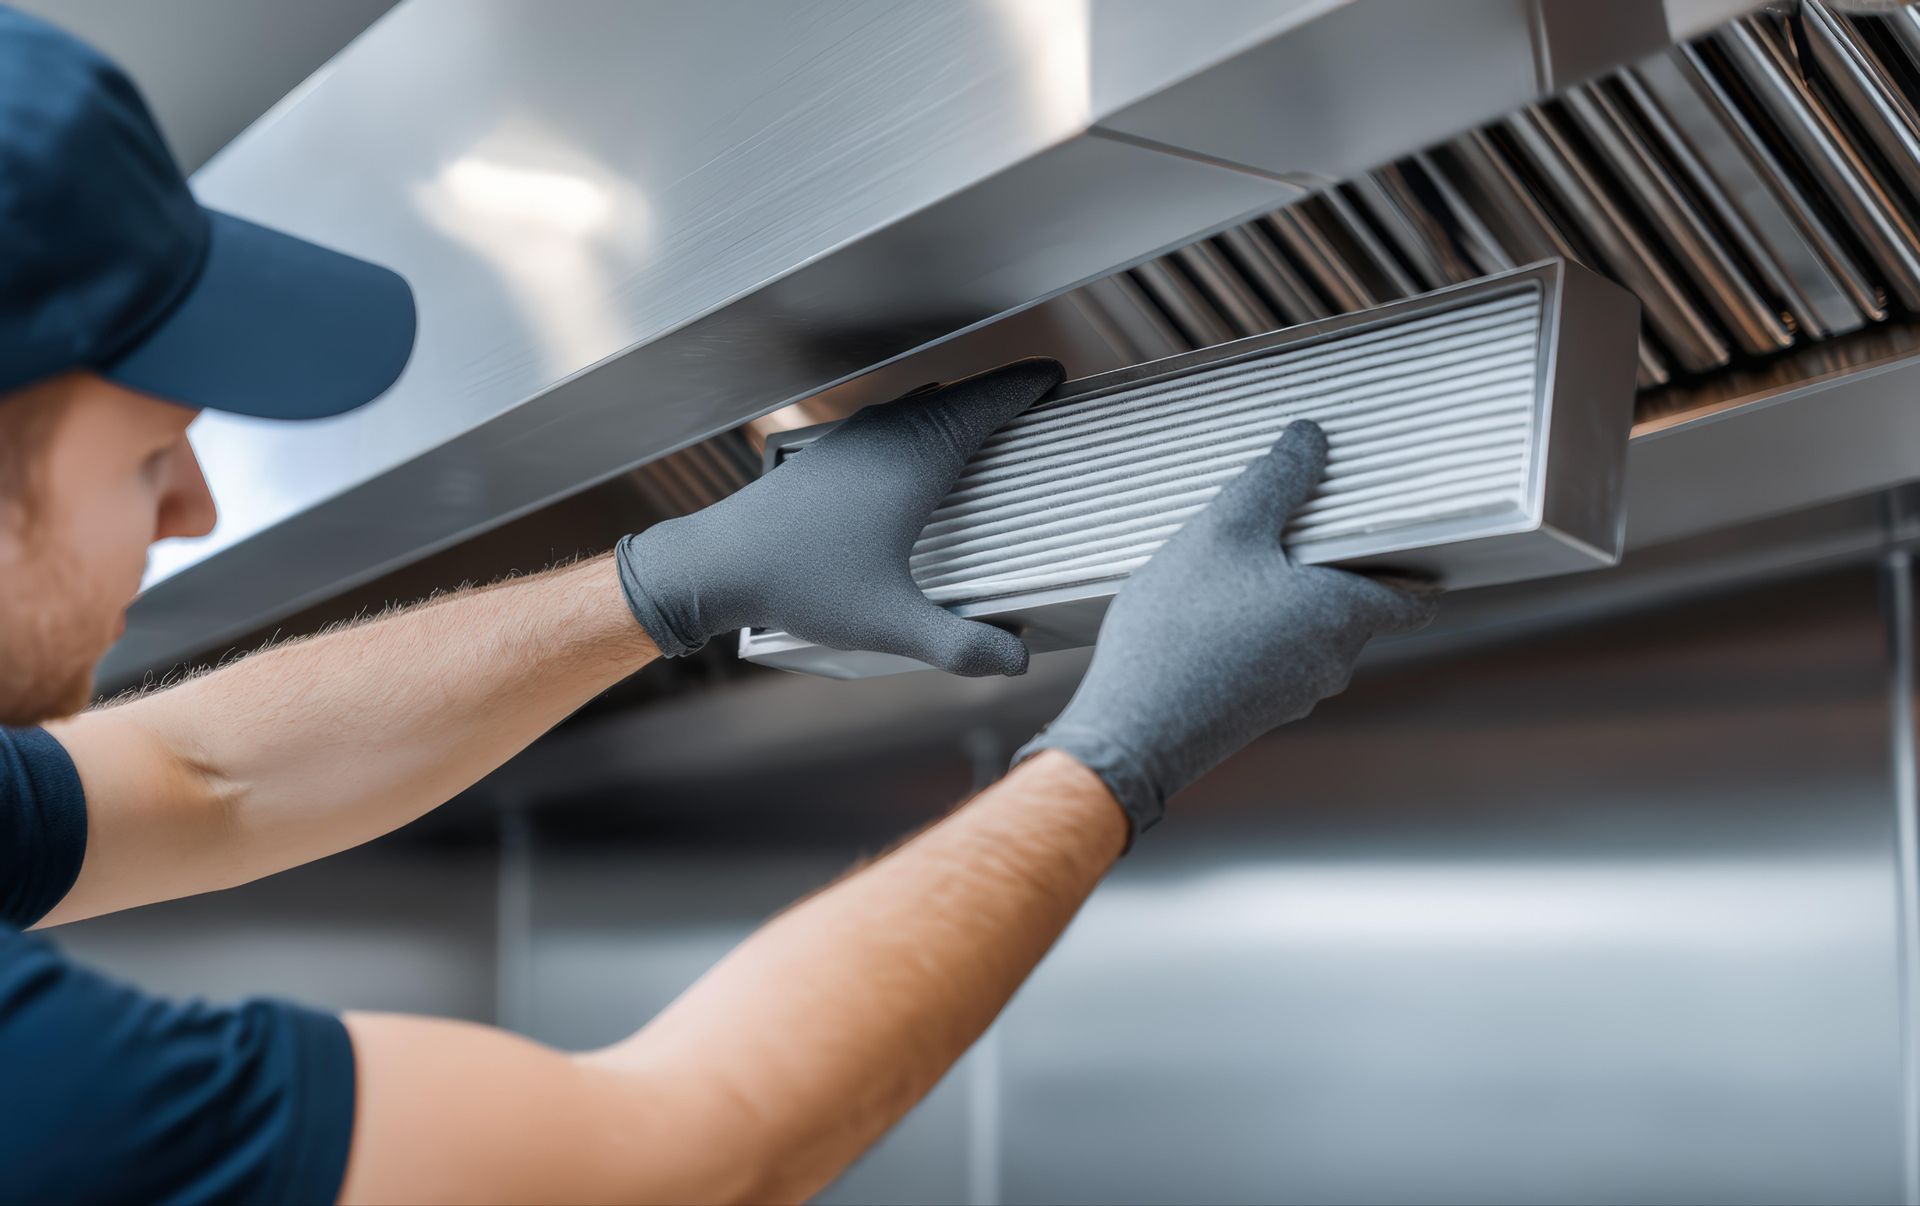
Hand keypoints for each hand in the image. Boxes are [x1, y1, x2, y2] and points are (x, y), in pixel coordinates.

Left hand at [616, 358, 1063, 675]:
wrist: (717, 564)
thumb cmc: (799, 584)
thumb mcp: (888, 623)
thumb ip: (959, 645)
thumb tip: (1018, 662)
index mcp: (913, 460)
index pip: (983, 403)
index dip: (1023, 386)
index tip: (1054, 378)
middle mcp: (885, 437)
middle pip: (957, 397)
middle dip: (1000, 395)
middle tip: (1035, 400)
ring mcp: (852, 440)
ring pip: (920, 405)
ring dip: (958, 404)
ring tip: (987, 419)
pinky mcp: (827, 454)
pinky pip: (890, 419)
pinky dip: (920, 419)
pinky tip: (916, 445)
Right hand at [1014, 420, 1437, 839]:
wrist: (1132, 730)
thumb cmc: (1182, 631)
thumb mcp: (1225, 529)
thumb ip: (1276, 477)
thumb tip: (1311, 439)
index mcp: (1345, 615)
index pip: (1416, 597)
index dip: (1412, 560)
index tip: (1392, 534)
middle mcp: (1333, 661)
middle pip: (1355, 605)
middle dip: (1327, 568)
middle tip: (1283, 531)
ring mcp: (1296, 694)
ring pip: (1309, 631)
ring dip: (1283, 599)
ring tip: (1230, 569)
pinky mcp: (1257, 713)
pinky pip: (1274, 658)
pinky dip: (1255, 632)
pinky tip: (1205, 614)